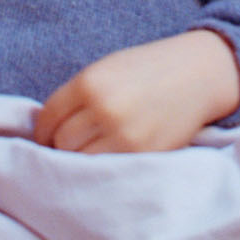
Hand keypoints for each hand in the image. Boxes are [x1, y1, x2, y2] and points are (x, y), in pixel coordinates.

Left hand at [35, 30, 239, 153]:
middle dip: (61, 147)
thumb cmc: (148, 70)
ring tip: (91, 153)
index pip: (48, 118)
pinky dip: (103, 168)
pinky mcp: (143, 154)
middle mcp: (104, 109)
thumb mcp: (107, 69)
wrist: (198, 74)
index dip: (42, 132)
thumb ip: (77, 96)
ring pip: (81, 161)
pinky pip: (108, 170)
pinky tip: (109, 159)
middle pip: (62, 143)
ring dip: (81, 160)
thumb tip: (46, 133)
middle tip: (71, 147)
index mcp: (90, 83)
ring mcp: (124, 135)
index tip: (46, 139)